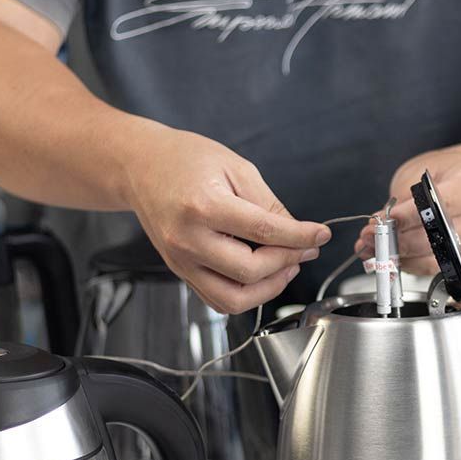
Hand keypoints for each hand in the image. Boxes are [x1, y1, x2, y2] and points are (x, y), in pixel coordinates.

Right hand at [123, 124, 329, 312]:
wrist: (140, 167)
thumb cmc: (185, 159)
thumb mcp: (236, 168)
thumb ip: (269, 204)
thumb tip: (298, 233)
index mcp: (204, 206)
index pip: (264, 231)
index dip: (299, 236)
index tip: (320, 235)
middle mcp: (189, 240)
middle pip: (250, 271)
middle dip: (287, 262)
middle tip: (305, 248)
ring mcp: (181, 261)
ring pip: (234, 298)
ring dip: (269, 288)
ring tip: (286, 266)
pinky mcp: (180, 271)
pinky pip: (218, 300)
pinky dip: (246, 295)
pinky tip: (263, 276)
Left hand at [356, 146, 460, 274]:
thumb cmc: (449, 173)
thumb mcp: (421, 171)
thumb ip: (400, 199)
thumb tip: (376, 228)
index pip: (438, 207)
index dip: (406, 218)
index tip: (381, 221)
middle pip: (437, 240)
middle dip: (397, 241)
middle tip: (372, 238)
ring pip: (436, 260)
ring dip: (402, 257)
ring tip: (379, 247)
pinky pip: (439, 270)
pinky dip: (413, 265)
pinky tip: (400, 255)